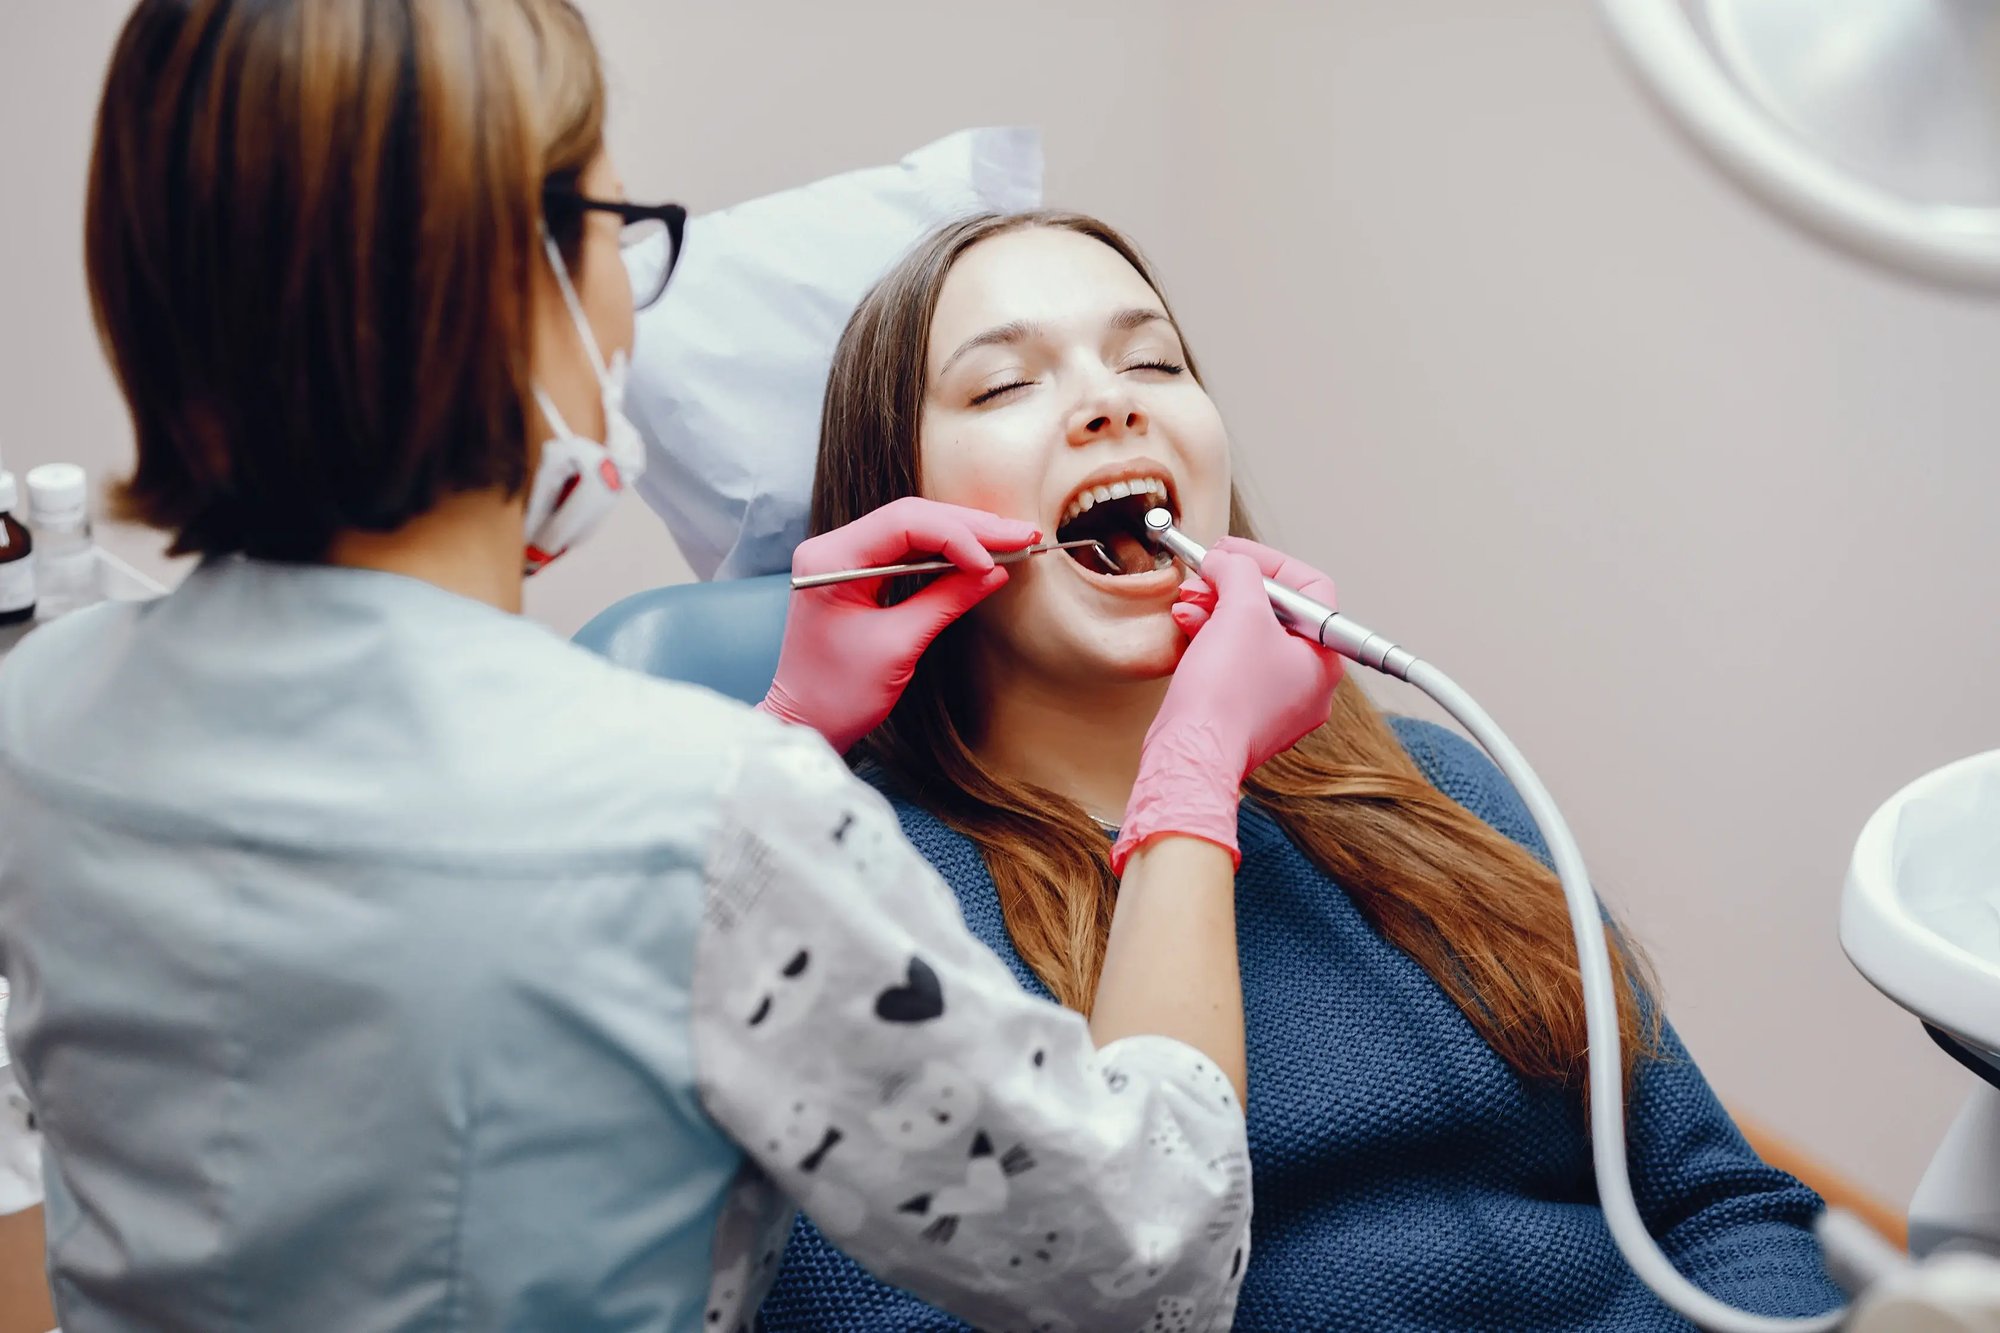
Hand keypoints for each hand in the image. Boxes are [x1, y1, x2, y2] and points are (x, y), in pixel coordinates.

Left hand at [759, 497, 1038, 752]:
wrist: (804, 722)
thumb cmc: (839, 693)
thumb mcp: (899, 645)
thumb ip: (946, 601)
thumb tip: (993, 573)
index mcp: (831, 559)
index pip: (904, 523)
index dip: (957, 537)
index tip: (993, 563)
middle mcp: (832, 547)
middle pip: (912, 518)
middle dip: (970, 527)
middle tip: (1021, 535)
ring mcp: (843, 558)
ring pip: (913, 529)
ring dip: (963, 535)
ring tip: (1011, 539)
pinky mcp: (856, 573)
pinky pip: (906, 550)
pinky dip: (945, 552)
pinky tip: (979, 555)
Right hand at [1111, 537, 1343, 871]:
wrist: (1192, 754)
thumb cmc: (1225, 695)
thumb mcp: (1239, 611)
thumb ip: (1239, 571)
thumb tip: (1227, 561)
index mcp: (1324, 660)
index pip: (1310, 589)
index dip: (1268, 562)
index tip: (1232, 553)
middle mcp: (1308, 685)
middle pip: (1276, 613)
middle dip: (1235, 588)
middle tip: (1206, 577)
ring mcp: (1276, 704)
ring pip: (1251, 639)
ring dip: (1217, 611)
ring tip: (1189, 603)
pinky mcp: (1243, 716)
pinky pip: (1233, 665)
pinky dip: (1211, 641)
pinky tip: (1188, 628)